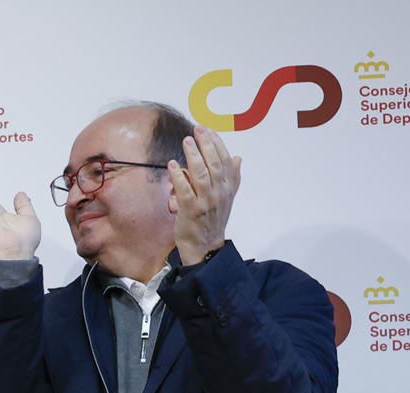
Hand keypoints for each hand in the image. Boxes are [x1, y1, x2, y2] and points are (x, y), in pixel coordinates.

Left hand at [169, 124, 240, 264]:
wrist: (205, 246)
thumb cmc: (213, 220)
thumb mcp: (227, 198)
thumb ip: (232, 177)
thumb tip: (237, 158)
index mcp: (227, 187)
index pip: (224, 160)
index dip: (217, 143)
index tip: (208, 130)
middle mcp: (219, 193)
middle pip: (214, 163)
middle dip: (206, 144)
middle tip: (197, 129)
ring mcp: (206, 202)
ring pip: (201, 174)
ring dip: (193, 156)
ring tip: (187, 141)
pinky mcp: (191, 211)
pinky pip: (185, 190)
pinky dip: (179, 176)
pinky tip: (172, 165)